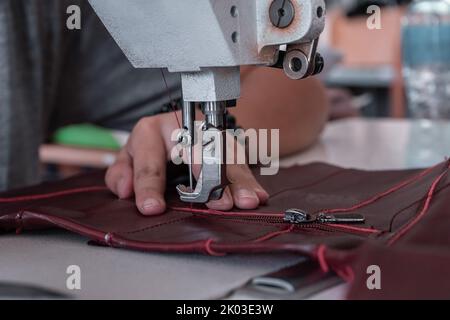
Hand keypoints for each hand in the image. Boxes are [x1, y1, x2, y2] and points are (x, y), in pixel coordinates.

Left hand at [105, 111, 268, 214]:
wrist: (174, 131)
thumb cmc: (149, 150)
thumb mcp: (128, 160)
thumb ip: (121, 175)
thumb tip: (125, 191)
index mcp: (150, 131)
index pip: (149, 160)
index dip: (149, 185)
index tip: (152, 208)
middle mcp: (180, 128)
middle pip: (196, 151)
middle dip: (209, 177)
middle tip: (217, 202)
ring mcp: (206, 134)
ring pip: (224, 155)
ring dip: (237, 181)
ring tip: (246, 201)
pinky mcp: (224, 143)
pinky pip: (239, 161)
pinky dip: (249, 180)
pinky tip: (257, 194)